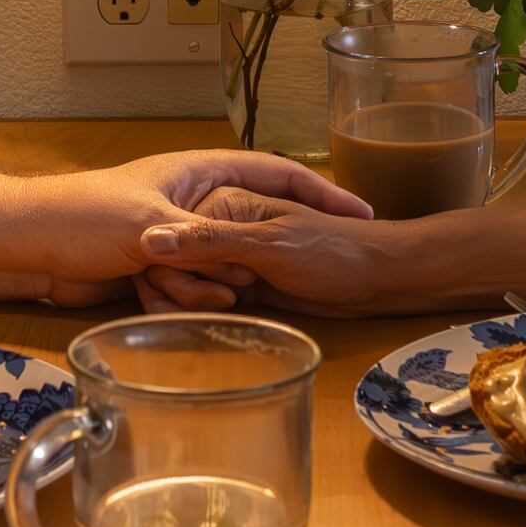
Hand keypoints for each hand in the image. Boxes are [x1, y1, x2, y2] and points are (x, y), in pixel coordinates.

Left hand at [0, 149, 372, 309]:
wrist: (28, 242)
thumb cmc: (83, 217)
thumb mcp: (148, 227)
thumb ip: (199, 242)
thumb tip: (244, 264)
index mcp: (200, 171)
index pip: (278, 172)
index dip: (322, 192)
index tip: (361, 216)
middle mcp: (195, 198)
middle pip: (255, 222)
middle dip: (267, 258)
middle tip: (295, 278)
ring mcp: (179, 232)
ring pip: (222, 262)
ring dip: (216, 285)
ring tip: (229, 299)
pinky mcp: (158, 264)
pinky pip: (191, 284)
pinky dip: (190, 298)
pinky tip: (192, 311)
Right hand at [131, 190, 480, 316]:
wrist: (377, 279)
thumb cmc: (332, 253)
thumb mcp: (268, 245)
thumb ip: (210, 242)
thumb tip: (149, 239)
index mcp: (224, 202)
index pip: (169, 234)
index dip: (176, 264)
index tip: (202, 283)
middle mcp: (222, 226)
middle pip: (173, 261)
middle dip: (183, 288)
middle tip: (224, 302)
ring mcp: (233, 257)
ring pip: (188, 284)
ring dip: (195, 303)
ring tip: (228, 310)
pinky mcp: (245, 285)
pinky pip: (209, 300)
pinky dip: (207, 314)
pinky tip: (213, 324)